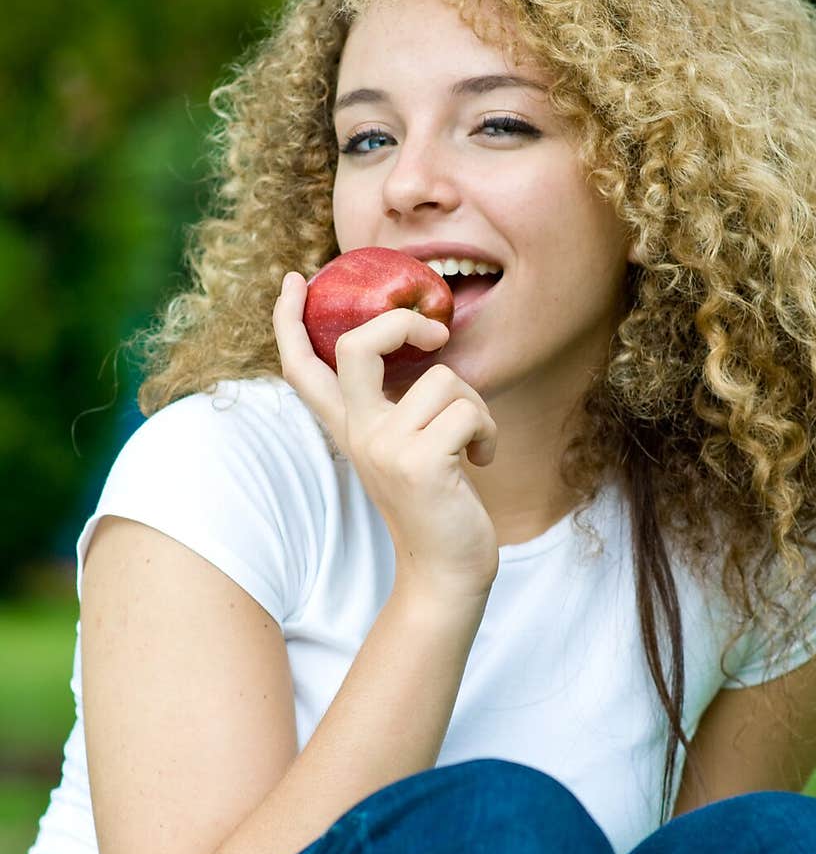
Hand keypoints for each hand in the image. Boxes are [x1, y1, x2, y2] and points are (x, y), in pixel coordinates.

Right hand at [274, 272, 499, 601]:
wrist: (447, 573)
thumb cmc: (438, 505)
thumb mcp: (406, 450)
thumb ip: (397, 407)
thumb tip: (420, 347)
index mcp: (350, 429)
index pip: (303, 368)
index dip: (291, 320)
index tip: (295, 281)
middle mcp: (359, 435)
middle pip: (355, 345)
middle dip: (401, 324)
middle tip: (434, 336)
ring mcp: (385, 448)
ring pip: (442, 379)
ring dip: (475, 405)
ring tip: (472, 442)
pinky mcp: (420, 463)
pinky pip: (467, 410)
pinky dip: (487, 432)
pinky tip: (481, 460)